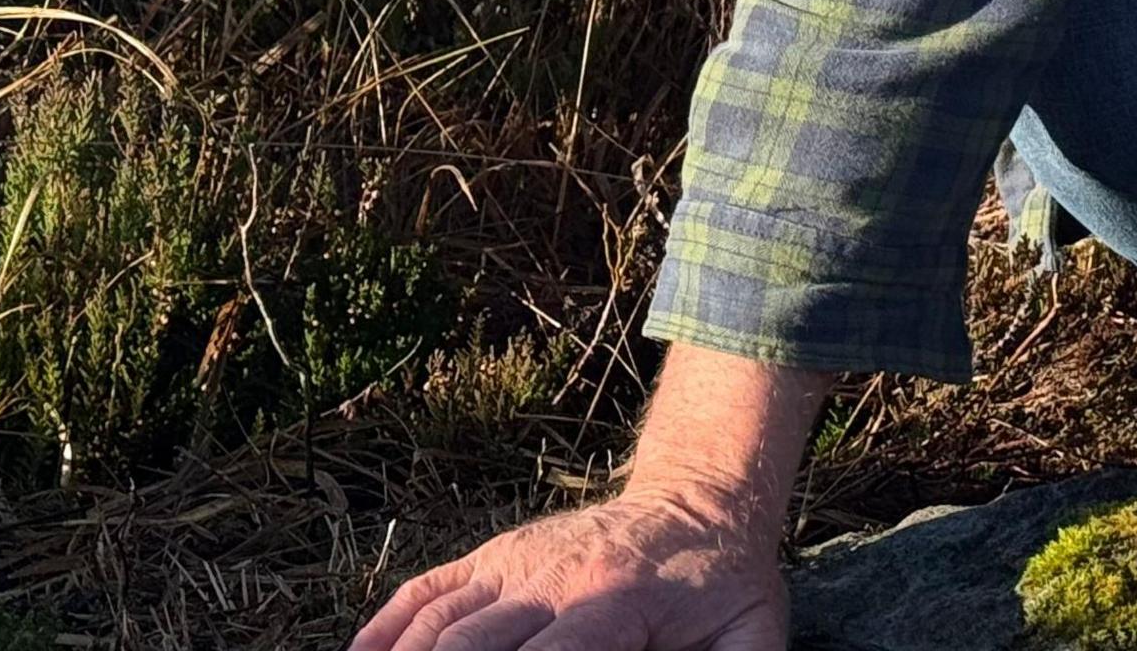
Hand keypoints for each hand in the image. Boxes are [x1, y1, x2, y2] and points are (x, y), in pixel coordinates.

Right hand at [350, 485, 786, 650]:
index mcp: (613, 606)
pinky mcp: (493, 555)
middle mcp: (551, 580)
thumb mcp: (751, 635)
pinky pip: (425, 591)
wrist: (703, 500)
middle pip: (470, 646)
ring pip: (437, 622)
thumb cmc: (728, 584)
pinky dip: (385, 630)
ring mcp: (514, 563)